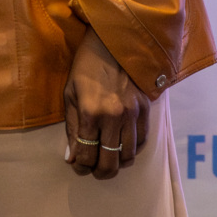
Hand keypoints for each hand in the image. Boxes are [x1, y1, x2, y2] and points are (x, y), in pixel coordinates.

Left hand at [61, 31, 150, 179]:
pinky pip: (141, 142)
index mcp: (90, 112)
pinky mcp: (145, 111)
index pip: (86, 155)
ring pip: (128, 156)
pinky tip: (122, 147)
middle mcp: (113, 117)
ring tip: (108, 160)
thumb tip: (72, 158)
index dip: (80, 166)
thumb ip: (72, 129)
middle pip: (110, 162)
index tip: (78, 166)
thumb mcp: (70, 95)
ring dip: (117, 164)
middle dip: (100, 172)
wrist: (114, 44)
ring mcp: (132, 115)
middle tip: (94, 171)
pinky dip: (131, 150)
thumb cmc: (85, 68)